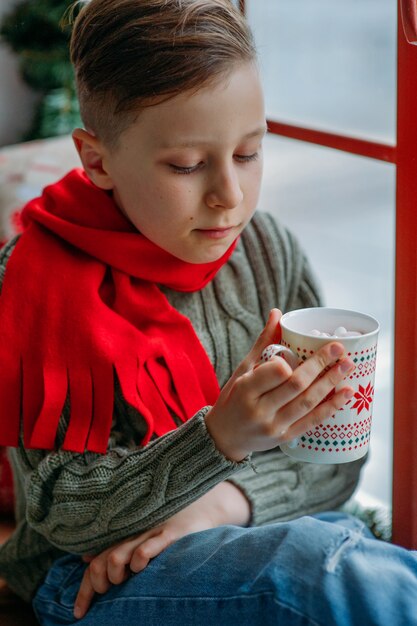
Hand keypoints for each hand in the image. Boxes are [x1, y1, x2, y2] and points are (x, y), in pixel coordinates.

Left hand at [73, 482, 249, 618]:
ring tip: (123, 582)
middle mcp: (133, 535)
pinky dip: (137, 561)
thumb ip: (115, 548)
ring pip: (117, 557)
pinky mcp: (169, 535)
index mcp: (125, 538)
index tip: (79, 613)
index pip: (94, 565)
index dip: (84, 591)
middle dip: (97, 585)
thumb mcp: (140, 537)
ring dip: (114, 576)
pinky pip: (145, 550)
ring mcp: (150, 534)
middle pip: (100, 564)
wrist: (202, 509)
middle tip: (107, 594)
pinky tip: (141, 569)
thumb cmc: (168, 528)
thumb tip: (86, 560)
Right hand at [205, 308, 354, 461]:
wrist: (225, 437)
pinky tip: (346, 393)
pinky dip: (331, 406)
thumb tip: (277, 313)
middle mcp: (260, 410)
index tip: (302, 349)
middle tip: (339, 348)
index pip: (274, 372)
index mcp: (245, 390)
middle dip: (320, 364)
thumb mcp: (242, 370)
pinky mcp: (286, 438)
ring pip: (308, 402)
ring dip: (331, 383)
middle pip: (296, 385)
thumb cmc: (233, 398)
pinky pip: (312, 421)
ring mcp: (274, 427)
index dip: (290, 360)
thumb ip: (263, 343)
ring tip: (348, 365)